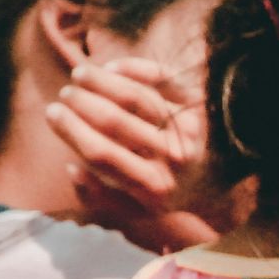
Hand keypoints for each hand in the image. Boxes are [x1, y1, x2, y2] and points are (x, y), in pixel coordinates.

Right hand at [47, 58, 231, 247]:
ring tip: (80, 74)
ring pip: (136, 97)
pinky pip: (163, 79)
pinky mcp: (200, 106)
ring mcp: (188, 130)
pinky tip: (113, 67)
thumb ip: (100, 198)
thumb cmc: (169, 193)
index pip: (101, 153)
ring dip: (102, 81)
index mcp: (152, 187)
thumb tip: (71, 168)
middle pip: (115, 122)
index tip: (52, 113)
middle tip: (66, 93)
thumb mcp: (137, 211)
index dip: (71, 130)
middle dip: (82, 103)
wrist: (226, 184)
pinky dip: (136, 69)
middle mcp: (172, 158)